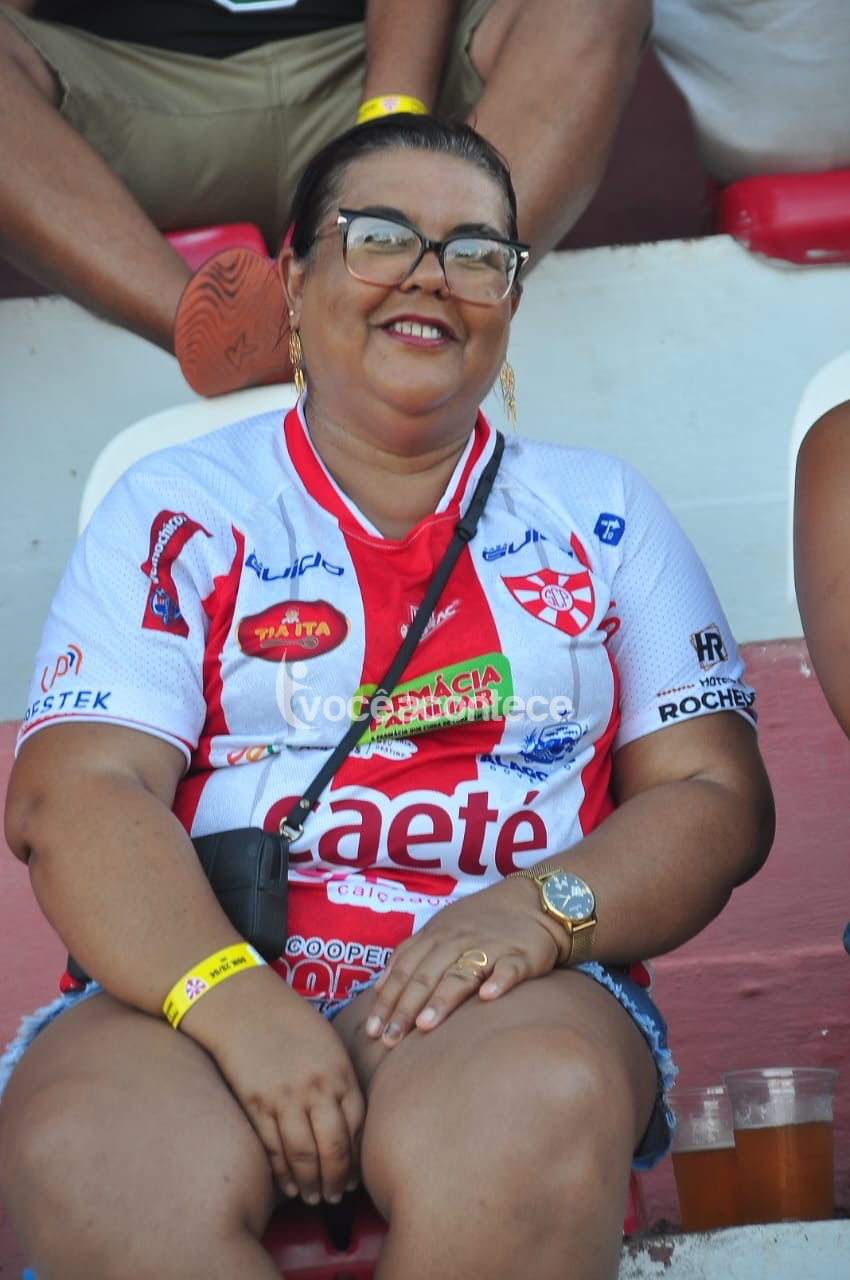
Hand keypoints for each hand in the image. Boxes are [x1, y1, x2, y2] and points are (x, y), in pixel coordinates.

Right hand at [183, 966, 364, 1203]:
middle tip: (336, 1195)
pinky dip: (281, 1172)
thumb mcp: (328, 1043)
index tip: (356, 1176)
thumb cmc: (289, 1021)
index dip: (357, 1158)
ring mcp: (285, 1098)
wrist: (243, 1005)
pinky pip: (272, 1147)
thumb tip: (349, 1121)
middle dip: (336, 1179)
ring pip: (303, 1155)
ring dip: (309, 1183)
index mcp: (340, 1071)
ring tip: (312, 1197)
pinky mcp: (256, 1104)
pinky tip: (287, 1185)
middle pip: (334, 1148)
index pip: (358, 1127)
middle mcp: (316, 1088)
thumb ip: (341, 1079)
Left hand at [365, 878, 562, 1046]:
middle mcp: (459, 940)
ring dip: (443, 998)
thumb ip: (411, 954)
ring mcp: (491, 947)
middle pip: (427, 975)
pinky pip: (510, 968)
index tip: (371, 1030)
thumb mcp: (441, 929)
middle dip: (406, 1008)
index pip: (405, 969)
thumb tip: (379, 987)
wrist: (535, 901)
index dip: (387, 999)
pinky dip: (499, 981)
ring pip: (462, 972)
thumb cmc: (483, 921)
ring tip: (426, 1025)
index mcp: (437, 936)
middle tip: (389, 1039)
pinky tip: (489, 997)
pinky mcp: (523, 954)